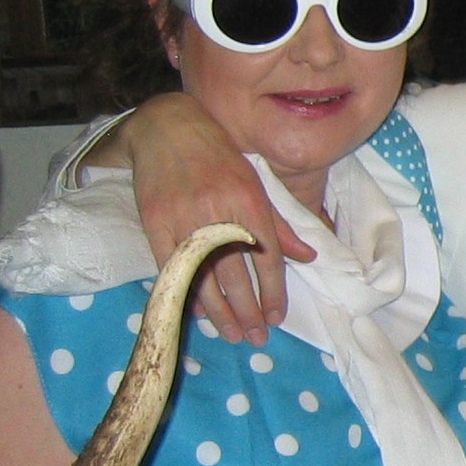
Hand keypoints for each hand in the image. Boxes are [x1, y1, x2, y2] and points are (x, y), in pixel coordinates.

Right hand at [111, 94, 310, 344]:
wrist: (170, 128)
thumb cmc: (221, 158)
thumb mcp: (258, 184)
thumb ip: (281, 224)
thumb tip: (310, 256)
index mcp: (250, 202)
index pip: (267, 258)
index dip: (273, 292)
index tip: (277, 317)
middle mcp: (219, 213)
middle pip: (236, 274)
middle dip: (248, 311)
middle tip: (256, 338)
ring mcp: (184, 219)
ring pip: (204, 277)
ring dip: (220, 311)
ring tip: (232, 334)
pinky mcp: (155, 223)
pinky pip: (171, 268)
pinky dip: (185, 292)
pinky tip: (198, 312)